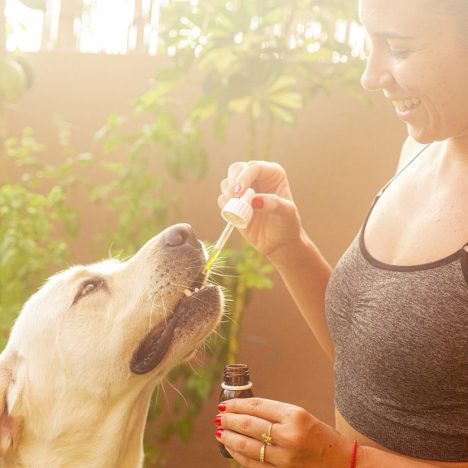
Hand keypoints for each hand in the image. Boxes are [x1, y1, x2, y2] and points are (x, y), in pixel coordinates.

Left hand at [214, 398, 351, 467]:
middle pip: (249, 425)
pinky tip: (231, 449)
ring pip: (248, 446)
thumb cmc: (321, 436)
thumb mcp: (302, 416)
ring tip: (220, 431)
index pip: (257, 406)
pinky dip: (239, 456)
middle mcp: (289, 435)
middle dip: (230, 420)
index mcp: (295, 415)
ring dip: (230, 438)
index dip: (237, 404)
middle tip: (218, 416)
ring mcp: (285, 458)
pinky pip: (253, 465)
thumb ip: (276, 414)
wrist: (343, 464)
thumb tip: (246, 411)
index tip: (226, 403)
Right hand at [218, 161, 302, 258]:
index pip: (254, 167)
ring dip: (228, 195)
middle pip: (236, 169)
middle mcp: (257, 178)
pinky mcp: (234, 203)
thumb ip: (274, 204)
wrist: (279, 243)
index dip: (244, 177)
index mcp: (272, 174)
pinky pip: (222, 199)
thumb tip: (255, 201)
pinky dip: (225, 206)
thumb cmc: (287, 225)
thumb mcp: (287, 214)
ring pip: (226, 183)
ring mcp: (244, 190)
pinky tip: (236, 216)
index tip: (240, 193)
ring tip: (239, 209)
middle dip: (232, 183)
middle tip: (234, 198)